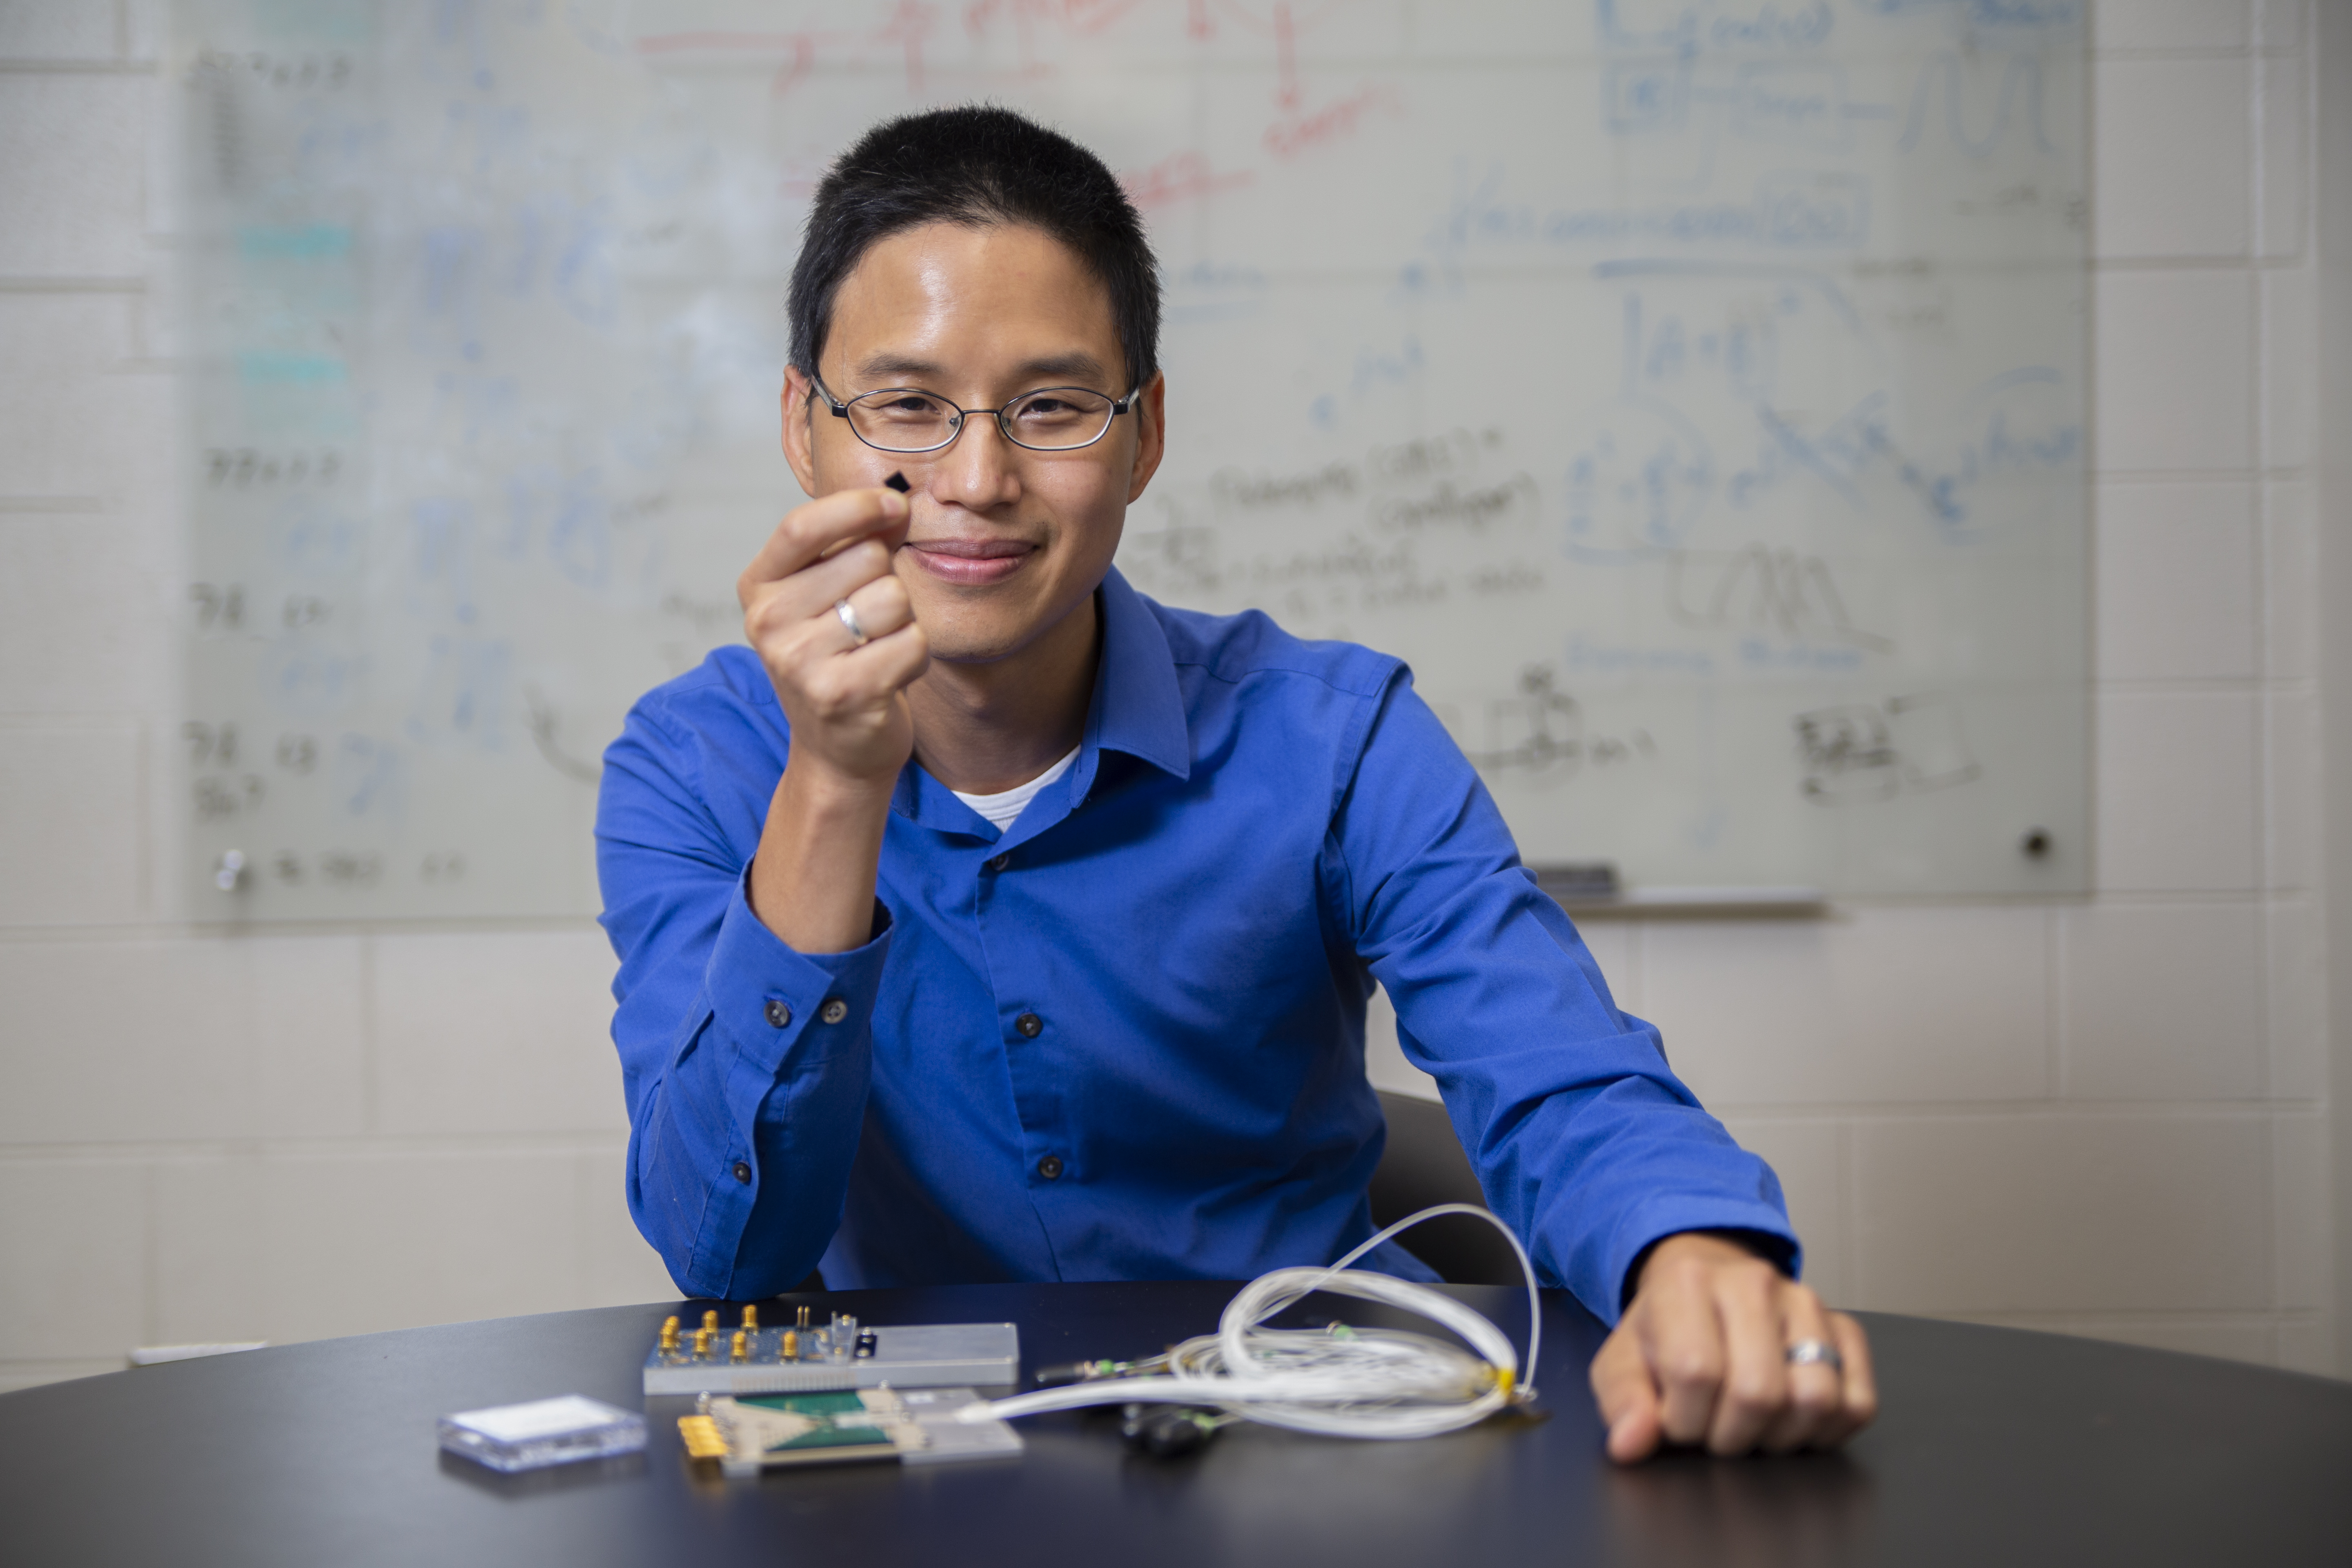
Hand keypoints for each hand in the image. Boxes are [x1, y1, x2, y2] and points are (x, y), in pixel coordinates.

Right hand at [737, 485, 925, 786]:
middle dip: (886, 580)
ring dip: (904, 622)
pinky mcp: (844, 694)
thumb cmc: (839, 655)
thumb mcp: (830, 593)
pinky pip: (913, 642)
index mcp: (759, 586)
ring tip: (877, 648)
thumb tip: (897, 505)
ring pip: (895, 598)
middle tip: (868, 620)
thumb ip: (857, 542)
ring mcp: (801, 661)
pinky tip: (889, 675)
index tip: (894, 505)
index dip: (857, 505)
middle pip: (868, 557)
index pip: (802, 525)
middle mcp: (769, 621)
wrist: (837, 748)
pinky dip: (915, 657)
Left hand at [1588, 1232, 1875, 1462]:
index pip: (1696, 1373)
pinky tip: (1790, 1420)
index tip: (1676, 1419)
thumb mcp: (1623, 1363)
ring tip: (1752, 1424)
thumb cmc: (1663, 1335)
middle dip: (1731, 1435)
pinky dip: (1827, 1430)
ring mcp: (1807, 1303)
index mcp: (1687, 1282)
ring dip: (1780, 1436)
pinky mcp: (1846, 1329)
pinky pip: (1858, 1403)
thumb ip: (1623, 1404)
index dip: (1684, 1420)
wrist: (1703, 1291)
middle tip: (1714, 1428)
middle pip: (1758, 1392)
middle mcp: (1753, 1283)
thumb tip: (1631, 1445)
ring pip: (1815, 1399)